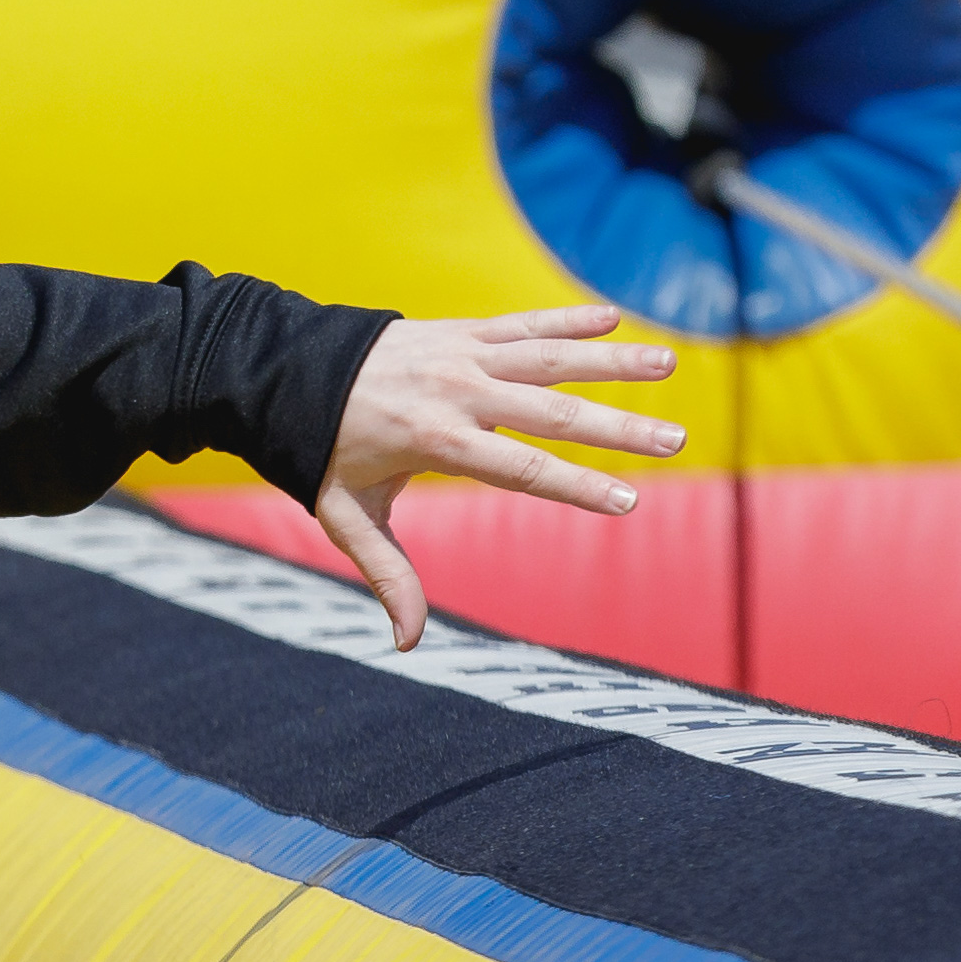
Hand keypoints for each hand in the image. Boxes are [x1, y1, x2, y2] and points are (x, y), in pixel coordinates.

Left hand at [314, 305, 688, 650]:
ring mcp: (461, 355)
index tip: (627, 502)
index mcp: (435, 441)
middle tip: (675, 441)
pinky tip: (613, 318)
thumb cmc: (321, 451)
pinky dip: (566, 318)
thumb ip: (386, 575)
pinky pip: (522, 323)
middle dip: (617, 428)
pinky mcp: (460, 330)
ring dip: (612, 360)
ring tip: (670, 363)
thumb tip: (408, 643)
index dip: (576, 486)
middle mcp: (457, 393)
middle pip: (552, 412)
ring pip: (549, 356)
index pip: (521, 468)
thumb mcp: (345, 517)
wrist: (285, 371)